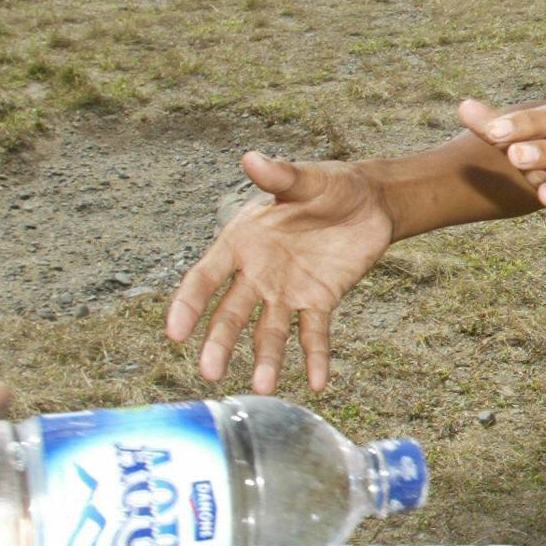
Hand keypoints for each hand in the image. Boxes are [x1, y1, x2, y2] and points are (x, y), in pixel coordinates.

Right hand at [165, 152, 396, 392]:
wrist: (370, 202)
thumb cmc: (329, 185)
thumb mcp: (307, 179)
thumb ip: (281, 176)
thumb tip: (251, 158)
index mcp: (242, 242)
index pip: (205, 278)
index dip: (188, 305)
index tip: (175, 334)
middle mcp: (257, 273)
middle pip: (231, 314)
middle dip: (220, 343)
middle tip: (209, 373)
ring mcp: (287, 292)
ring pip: (269, 332)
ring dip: (266, 359)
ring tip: (264, 388)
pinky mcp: (319, 302)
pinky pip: (314, 334)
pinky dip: (316, 357)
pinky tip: (319, 381)